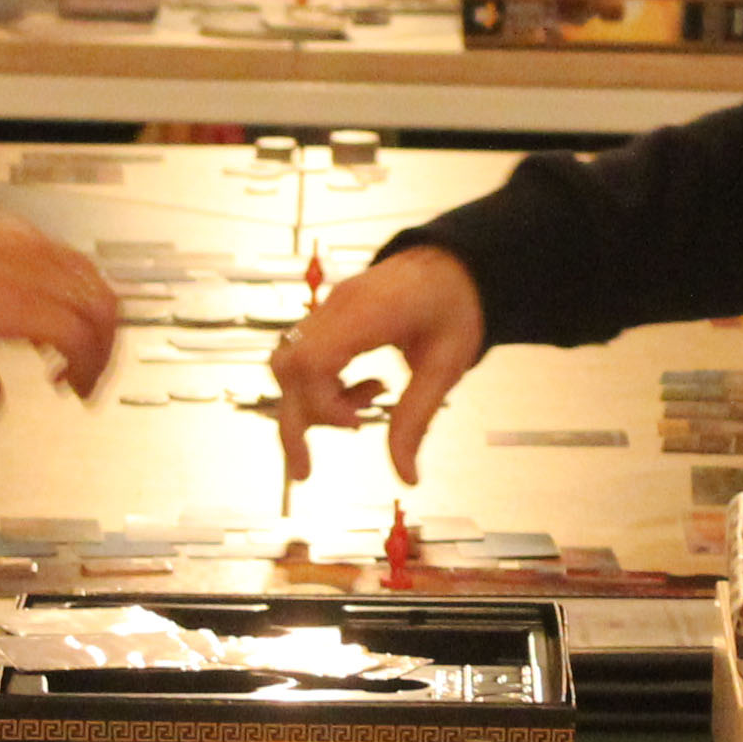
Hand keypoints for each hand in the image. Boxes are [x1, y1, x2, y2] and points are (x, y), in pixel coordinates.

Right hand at [0, 210, 121, 408]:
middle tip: (87, 375)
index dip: (83, 312)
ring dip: (99, 356)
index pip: (77, 272)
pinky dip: (84, 366)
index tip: (76, 347)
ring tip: (82, 388)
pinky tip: (68, 387)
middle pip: (98, 293)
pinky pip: (80, 338)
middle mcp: (33, 251)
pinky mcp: (28, 304)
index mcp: (15, 240)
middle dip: (102, 338)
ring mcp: (34, 275)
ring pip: (100, 314)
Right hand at [274, 245, 485, 487]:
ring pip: (287, 363)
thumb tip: (405, 477)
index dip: (322, 404)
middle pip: (287, 365)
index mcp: (367, 313)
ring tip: (357, 418)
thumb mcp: (447, 366)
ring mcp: (328, 310)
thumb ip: (418, 419)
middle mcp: (336, 307)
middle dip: (294, 419)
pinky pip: (304, 357)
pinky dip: (320, 387)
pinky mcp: (329, 318)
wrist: (454, 263)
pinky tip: (361, 394)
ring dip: (308, 403)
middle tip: (307, 469)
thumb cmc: (455, 305)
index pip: (312, 361)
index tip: (357, 425)